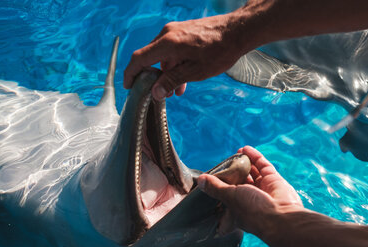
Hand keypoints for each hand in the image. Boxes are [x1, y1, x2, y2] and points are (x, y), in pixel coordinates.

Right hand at [123, 14, 245, 99]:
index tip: (128, 86)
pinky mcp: (183, 32)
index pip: (139, 58)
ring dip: (165, 74)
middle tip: (155, 94)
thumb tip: (154, 92)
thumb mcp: (195, 71)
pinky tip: (183, 80)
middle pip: (149, 57)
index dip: (131, 74)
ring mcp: (176, 31)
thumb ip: (172, 81)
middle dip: (151, 77)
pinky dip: (173, 65)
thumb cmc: (220, 50)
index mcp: (167, 43)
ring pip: (162, 55)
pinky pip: (171, 50)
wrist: (238, 30)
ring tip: (174, 92)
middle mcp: (168, 34)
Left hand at [197, 146, 304, 237]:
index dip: (220, 193)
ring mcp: (263, 190)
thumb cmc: (253, 212)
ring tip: (235, 154)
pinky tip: (245, 149)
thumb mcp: (229, 198)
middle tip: (225, 164)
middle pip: (239, 184)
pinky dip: (255, 157)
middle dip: (233, 174)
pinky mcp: (273, 180)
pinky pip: (263, 166)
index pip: (226, 202)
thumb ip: (215, 188)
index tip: (212, 183)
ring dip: (243, 163)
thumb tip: (200, 180)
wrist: (281, 216)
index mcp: (237, 210)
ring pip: (252, 174)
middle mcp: (250, 201)